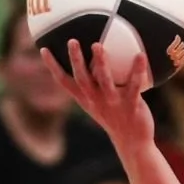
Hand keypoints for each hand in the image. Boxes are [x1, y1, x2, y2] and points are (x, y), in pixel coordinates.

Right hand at [40, 39, 154, 153]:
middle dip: (76, 60)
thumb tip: (94, 52)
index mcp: (86, 99)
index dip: (53, 67)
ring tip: (97, 45)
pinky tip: (140, 55)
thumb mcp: (98, 102)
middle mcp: (96, 100)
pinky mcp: (132, 106)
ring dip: (101, 63)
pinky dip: (137, 70)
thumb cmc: (115, 116)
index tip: (43, 49)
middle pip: (82, 79)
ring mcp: (113, 103)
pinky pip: (134, 86)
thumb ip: (93, 82)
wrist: (133, 142)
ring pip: (105, 81)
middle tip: (72, 41)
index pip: (64, 82)